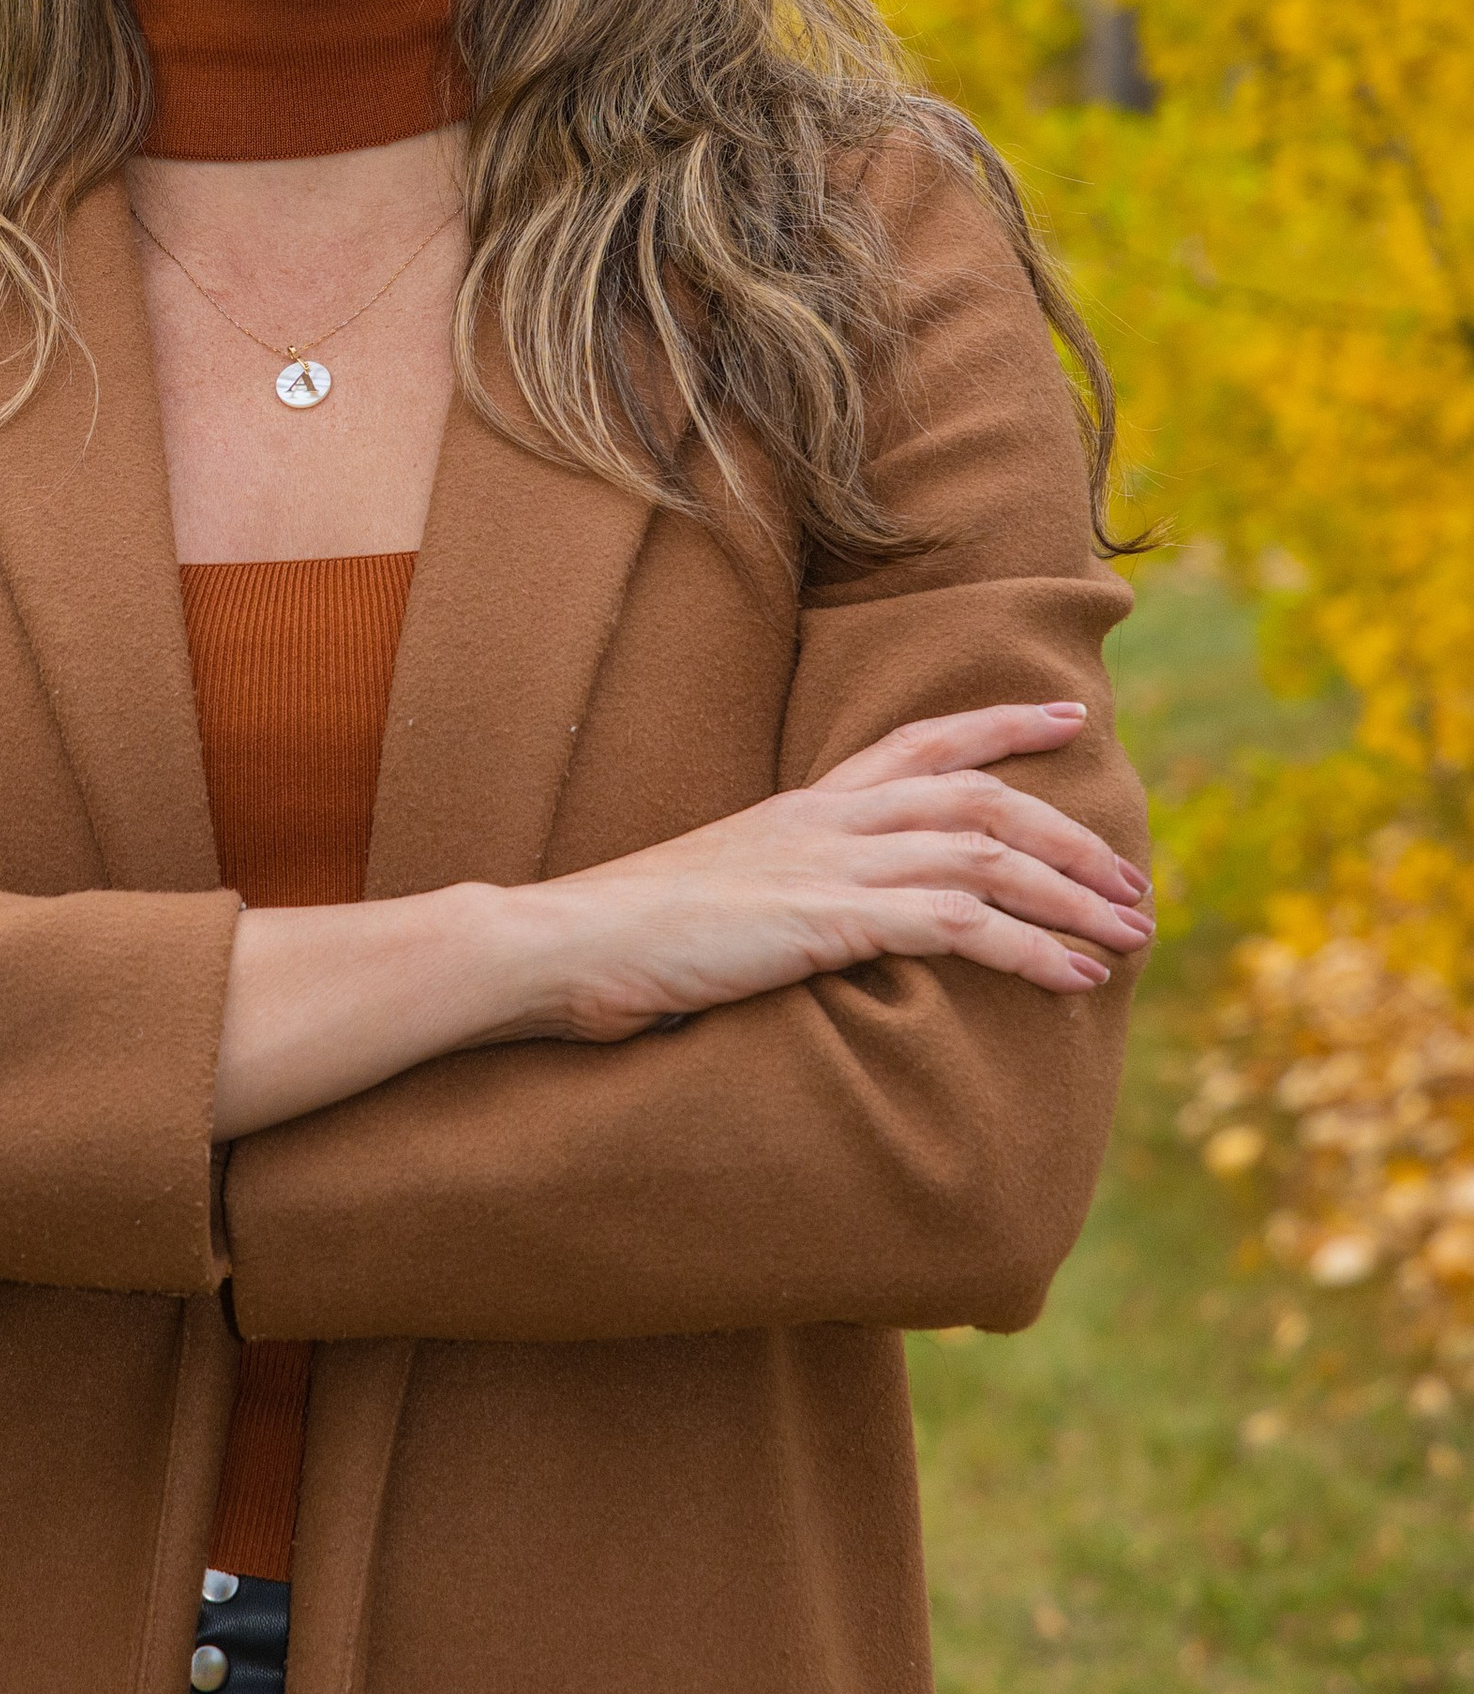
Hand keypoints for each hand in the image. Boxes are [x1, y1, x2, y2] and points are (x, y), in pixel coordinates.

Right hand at [512, 701, 1150, 1040]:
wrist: (562, 945)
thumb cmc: (623, 938)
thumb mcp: (717, 896)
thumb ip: (777, 893)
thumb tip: (811, 923)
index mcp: (804, 806)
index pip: (921, 743)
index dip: (1001, 725)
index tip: (1069, 715)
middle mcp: (830, 819)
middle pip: (983, 800)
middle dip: (1070, 837)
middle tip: (1131, 880)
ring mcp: (833, 863)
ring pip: (990, 858)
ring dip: (1073, 896)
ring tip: (1130, 933)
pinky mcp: (832, 917)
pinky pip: (961, 923)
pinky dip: (1032, 950)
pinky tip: (1076, 978)